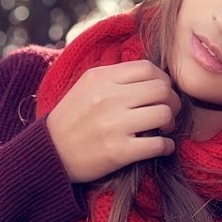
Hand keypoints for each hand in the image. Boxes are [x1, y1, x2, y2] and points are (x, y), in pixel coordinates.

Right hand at [46, 60, 181, 182]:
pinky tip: (163, 147)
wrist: (49, 153)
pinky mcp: (118, 151)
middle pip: (161, 90)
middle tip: (168, 111)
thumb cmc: (71, 119)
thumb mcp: (86, 86)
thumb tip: (152, 76)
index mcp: (101, 78)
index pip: (148, 68)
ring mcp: (114, 125)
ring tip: (164, 129)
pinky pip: (158, 144)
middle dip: (172, 101)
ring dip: (170, 123)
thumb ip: (115, 77)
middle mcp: (108, 98)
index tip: (162, 91)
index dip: (163, 79)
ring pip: (163, 114)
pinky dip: (167, 146)